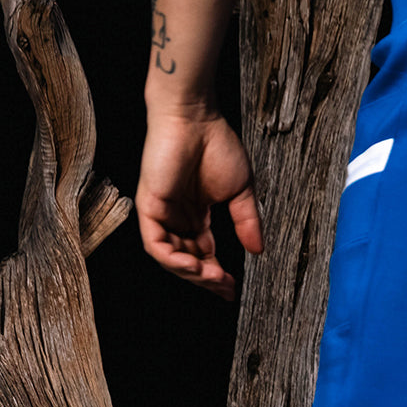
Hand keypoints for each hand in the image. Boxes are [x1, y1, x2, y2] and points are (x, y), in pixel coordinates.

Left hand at [135, 107, 262, 301]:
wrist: (195, 117)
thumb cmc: (215, 144)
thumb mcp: (240, 191)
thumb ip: (247, 222)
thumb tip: (258, 250)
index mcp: (197, 214)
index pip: (204, 253)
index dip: (217, 274)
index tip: (233, 289)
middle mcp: (177, 217)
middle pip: (188, 260)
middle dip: (206, 279)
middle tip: (225, 289)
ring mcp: (161, 213)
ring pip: (170, 258)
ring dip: (192, 273)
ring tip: (214, 279)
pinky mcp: (149, 207)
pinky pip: (155, 245)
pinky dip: (173, 260)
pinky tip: (194, 266)